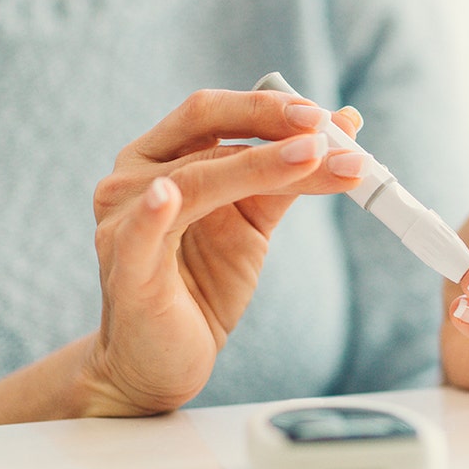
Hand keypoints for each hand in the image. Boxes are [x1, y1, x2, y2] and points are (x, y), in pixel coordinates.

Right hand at [84, 90, 363, 414]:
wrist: (161, 362)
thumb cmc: (201, 285)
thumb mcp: (252, 223)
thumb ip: (289, 177)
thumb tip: (346, 127)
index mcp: (160, 157)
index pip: (213, 112)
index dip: (268, 106)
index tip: (325, 117)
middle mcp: (133, 178)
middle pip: (204, 129)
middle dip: (268, 123)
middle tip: (323, 130)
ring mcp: (122, 220)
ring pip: (196, 179)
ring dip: (260, 166)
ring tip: (313, 158)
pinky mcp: (125, 268)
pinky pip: (140, 233)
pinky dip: (154, 212)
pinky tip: (168, 196)